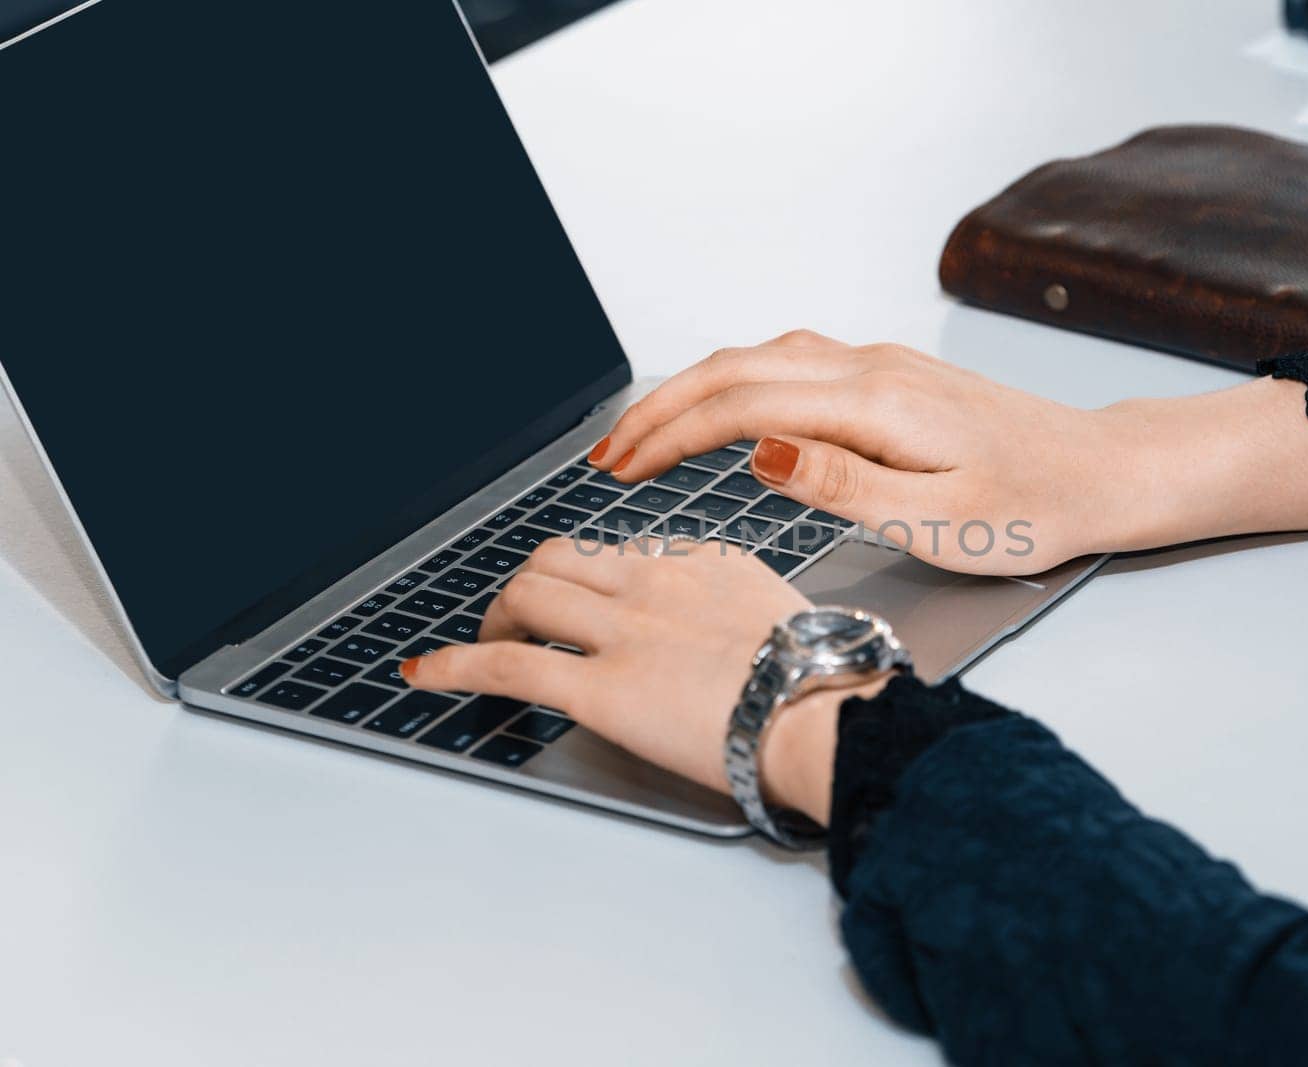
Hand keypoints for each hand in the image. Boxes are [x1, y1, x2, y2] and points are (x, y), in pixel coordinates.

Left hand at [399, 538, 872, 824]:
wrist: (826, 714)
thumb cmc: (825, 684)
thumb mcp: (784, 621)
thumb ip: (739, 617)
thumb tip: (725, 642)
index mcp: (703, 562)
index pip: (622, 551)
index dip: (590, 576)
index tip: (582, 597)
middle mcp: (653, 581)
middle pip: (560, 558)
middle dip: (528, 586)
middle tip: (519, 617)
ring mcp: (622, 630)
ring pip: (528, 593)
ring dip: (493, 617)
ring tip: (482, 640)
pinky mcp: (599, 686)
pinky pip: (504, 664)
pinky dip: (453, 665)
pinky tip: (425, 672)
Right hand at [586, 331, 1307, 574]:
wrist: (1100, 472)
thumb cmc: (1033, 508)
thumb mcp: (939, 519)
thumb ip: (844, 485)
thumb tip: (759, 451)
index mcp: (873, 403)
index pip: (740, 406)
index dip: (668, 435)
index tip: (618, 471)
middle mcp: (869, 367)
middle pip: (735, 368)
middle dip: (659, 408)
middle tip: (606, 455)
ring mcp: (879, 364)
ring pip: (759, 357)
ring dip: (693, 390)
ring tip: (644, 433)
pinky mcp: (889, 375)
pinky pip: (790, 361)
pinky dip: (735, 382)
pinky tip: (722, 408)